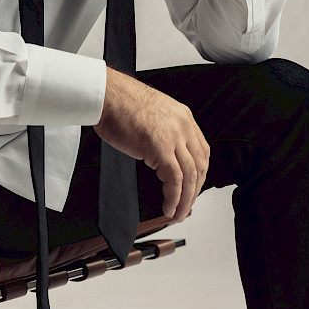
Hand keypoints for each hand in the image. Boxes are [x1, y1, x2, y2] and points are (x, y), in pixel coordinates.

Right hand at [93, 67, 209, 221]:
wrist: (106, 95)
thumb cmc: (120, 103)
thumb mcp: (153, 113)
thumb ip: (163, 131)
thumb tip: (162, 155)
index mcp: (183, 116)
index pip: (201, 151)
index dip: (199, 173)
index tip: (193, 187)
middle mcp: (183, 125)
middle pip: (200, 166)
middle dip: (195, 191)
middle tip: (186, 206)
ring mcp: (174, 136)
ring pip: (190, 176)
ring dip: (185, 200)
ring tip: (177, 213)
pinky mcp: (161, 148)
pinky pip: (175, 180)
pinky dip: (174, 198)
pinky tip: (168, 207)